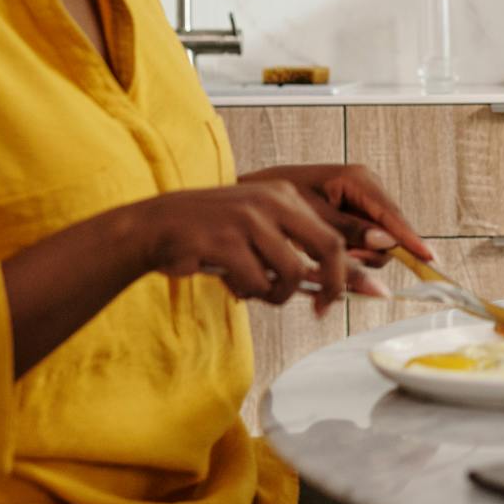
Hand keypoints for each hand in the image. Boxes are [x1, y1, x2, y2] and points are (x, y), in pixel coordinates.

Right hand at [124, 182, 364, 315]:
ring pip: (292, 272)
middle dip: (333, 284)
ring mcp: (248, 219)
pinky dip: (249, 293)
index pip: (333, 235)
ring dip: (278, 295)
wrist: (157, 226)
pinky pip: (256, 281)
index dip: (345, 272)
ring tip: (258, 292)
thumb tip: (335, 286)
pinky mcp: (225, 240)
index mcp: (285, 195)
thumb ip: (293, 250)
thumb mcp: (258, 229)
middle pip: (328, 248)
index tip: (343, 297)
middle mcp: (272, 201)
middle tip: (323, 308)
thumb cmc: (213, 235)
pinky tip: (234, 285)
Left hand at [239, 164, 433, 269]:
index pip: (393, 215)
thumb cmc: (278, 198)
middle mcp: (367, 188)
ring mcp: (363, 202)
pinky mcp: (356, 215)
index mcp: (358, 179)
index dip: (411, 240)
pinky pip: (366, 241)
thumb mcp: (311, 215)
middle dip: (368, 254)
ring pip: (378, 242)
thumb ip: (348, 230)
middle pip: (389, 233)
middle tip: (339, 262)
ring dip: (357, 256)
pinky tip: (332, 256)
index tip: (429, 258)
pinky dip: (352, 254)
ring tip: (324, 256)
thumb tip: (386, 242)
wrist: (254, 193)